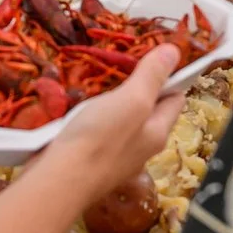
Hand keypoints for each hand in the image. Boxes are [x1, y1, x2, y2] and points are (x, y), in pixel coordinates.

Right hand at [45, 45, 185, 189]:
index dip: (170, 77)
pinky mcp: (89, 160)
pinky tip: (77, 106)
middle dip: (138, 87)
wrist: (58, 181)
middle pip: (147, 111)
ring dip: (112, 101)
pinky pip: (97, 131)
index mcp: (157, 133)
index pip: (174, 99)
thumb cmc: (99, 139)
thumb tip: (174, 51)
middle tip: (121, 61)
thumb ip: (152, 76)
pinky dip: (92, 116)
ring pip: (121, 121)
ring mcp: (114, 157)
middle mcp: (140, 148)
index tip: (154, 54)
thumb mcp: (131, 100)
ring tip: (97, 79)